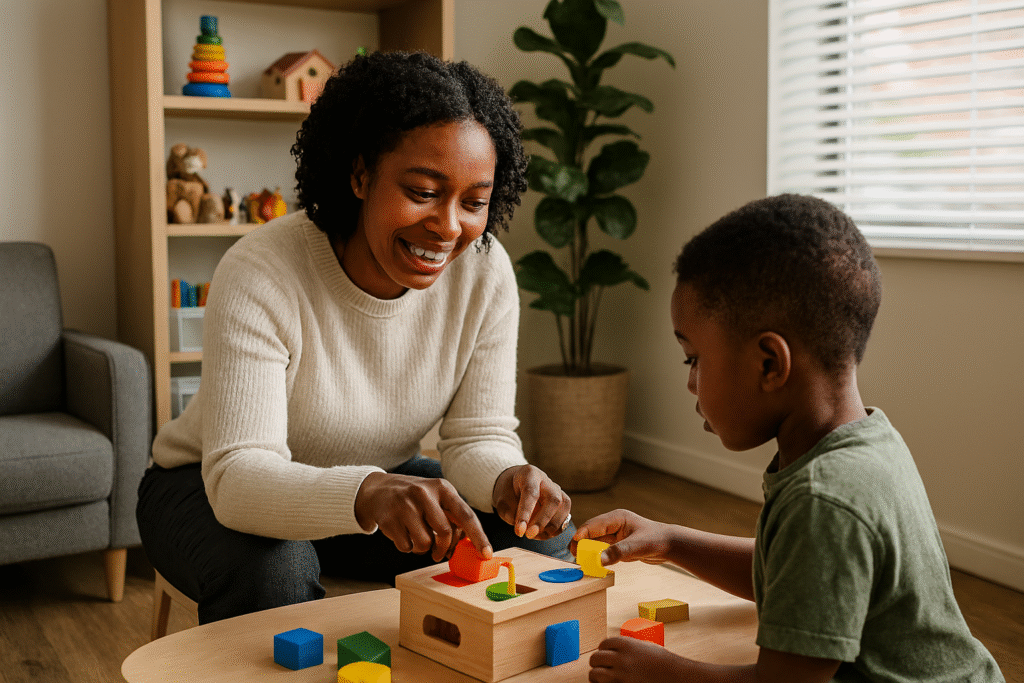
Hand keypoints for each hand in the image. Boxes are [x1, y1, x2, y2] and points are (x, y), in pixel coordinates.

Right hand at [354, 472, 491, 562]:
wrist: (378, 490)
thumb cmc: (415, 498)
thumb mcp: (436, 496)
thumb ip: (453, 515)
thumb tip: (469, 543)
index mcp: (442, 487)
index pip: (465, 515)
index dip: (478, 536)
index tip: (486, 554)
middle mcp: (424, 494)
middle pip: (445, 533)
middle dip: (444, 548)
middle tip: (440, 553)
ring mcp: (405, 506)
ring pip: (425, 543)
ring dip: (424, 549)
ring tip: (418, 538)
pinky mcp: (389, 519)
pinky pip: (406, 547)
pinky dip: (408, 548)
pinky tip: (404, 534)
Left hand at [491, 464, 570, 539]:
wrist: (516, 486)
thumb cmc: (509, 493)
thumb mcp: (502, 500)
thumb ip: (509, 512)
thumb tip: (523, 528)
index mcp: (530, 474)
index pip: (531, 493)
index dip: (526, 513)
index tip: (520, 531)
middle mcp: (547, 481)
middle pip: (553, 500)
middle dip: (542, 521)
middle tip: (529, 535)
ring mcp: (558, 491)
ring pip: (563, 509)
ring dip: (549, 528)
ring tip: (533, 535)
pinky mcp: (563, 503)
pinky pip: (565, 518)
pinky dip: (555, 530)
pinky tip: (541, 534)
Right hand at [571, 509, 671, 565]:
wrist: (671, 545)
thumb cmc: (657, 540)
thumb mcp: (637, 546)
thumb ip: (618, 552)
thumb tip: (598, 560)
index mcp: (617, 518)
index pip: (594, 525)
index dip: (582, 535)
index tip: (574, 546)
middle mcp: (614, 524)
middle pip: (591, 532)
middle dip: (581, 543)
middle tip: (574, 556)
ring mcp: (615, 534)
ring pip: (595, 541)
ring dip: (588, 549)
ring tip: (580, 560)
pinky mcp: (618, 544)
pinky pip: (602, 549)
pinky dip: (596, 555)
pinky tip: (591, 562)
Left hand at [589, 637, 688, 682]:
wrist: (675, 675)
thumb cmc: (663, 661)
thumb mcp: (645, 646)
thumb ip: (629, 646)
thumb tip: (614, 648)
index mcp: (626, 644)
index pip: (603, 644)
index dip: (602, 650)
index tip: (604, 654)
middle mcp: (621, 658)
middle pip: (596, 658)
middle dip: (597, 663)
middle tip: (599, 667)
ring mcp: (622, 675)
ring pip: (595, 674)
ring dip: (595, 676)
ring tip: (599, 679)